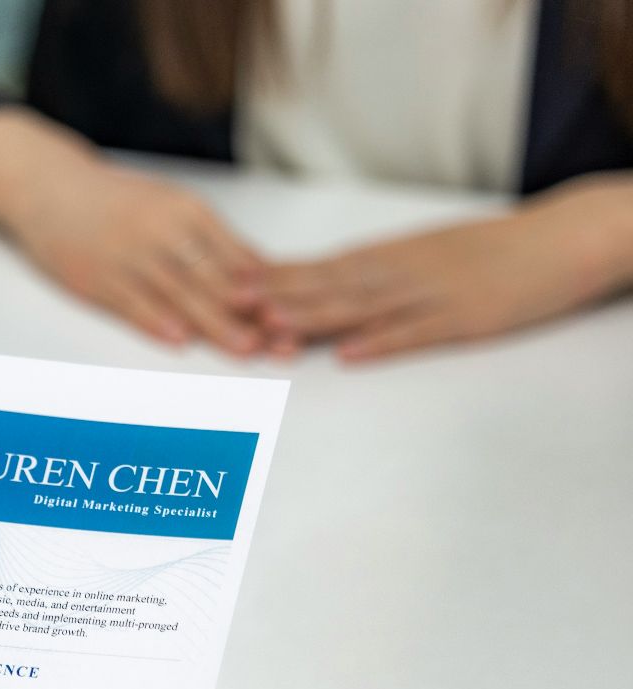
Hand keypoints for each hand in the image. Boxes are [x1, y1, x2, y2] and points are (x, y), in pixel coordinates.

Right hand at [0, 107, 266, 353]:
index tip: (298, 315)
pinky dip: (156, 321)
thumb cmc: (117, 202)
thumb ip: (211, 240)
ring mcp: (127, 255)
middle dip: (252, 314)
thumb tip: (260, 274)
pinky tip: (178, 339)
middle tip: (283, 341)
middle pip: (215, 278)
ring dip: (215, 324)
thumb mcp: (169, 206)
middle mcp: (161, 230)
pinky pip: (132, 302)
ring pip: (179, 294)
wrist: (49, 187)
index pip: (237, 256)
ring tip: (245, 349)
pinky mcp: (96, 277)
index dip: (269, 290)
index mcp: (187, 211)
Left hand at [259, 174, 632, 359]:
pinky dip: (381, 343)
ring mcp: (430, 295)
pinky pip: (416, 332)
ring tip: (272, 326)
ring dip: (315, 318)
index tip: (222, 285)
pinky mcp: (464, 318)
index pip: (315, 268)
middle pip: (326, 287)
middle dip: (275, 298)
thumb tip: (317, 284)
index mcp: (385, 256)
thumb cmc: (489, 250)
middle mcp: (399, 272)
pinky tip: (350, 354)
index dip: (268, 279)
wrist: (562, 238)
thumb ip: (370, 270)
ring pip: (361, 307)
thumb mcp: (421, 252)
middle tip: (227, 307)